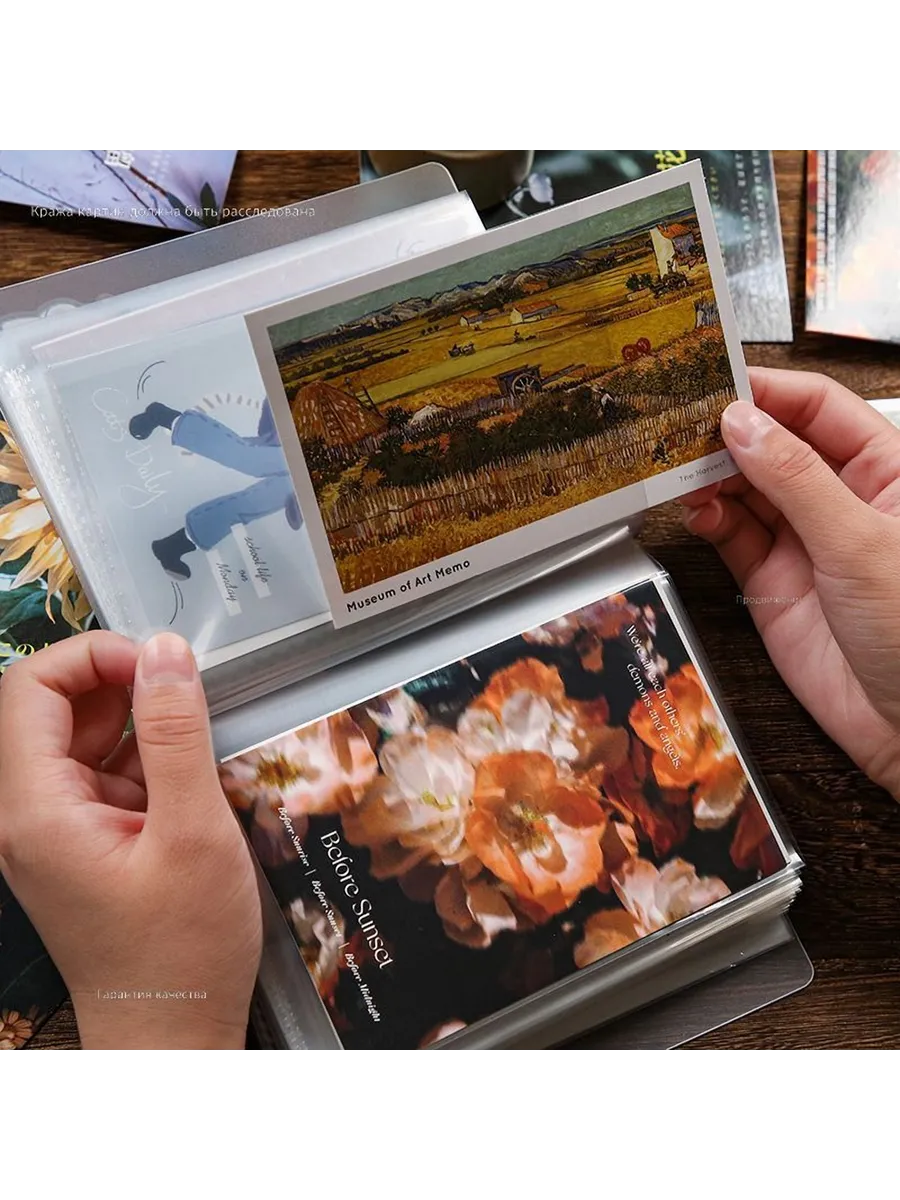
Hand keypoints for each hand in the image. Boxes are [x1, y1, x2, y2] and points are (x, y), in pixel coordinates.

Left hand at [0, 632, 261, 1050]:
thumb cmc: (181, 953)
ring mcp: (54, 830)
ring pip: (80, 738)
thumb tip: (164, 655)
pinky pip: (103, 774)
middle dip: (118, 684)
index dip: (91, 658)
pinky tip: (188, 778)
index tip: (154, 662)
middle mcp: (30, 816)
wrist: (174, 1035)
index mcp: (36, 812)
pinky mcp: (83, 842)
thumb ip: (175, 735)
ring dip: (136, 722)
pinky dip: (146, 760)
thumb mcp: (193, 832)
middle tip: (185, 693)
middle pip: (51, 709)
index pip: (29, 690)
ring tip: (195, 742)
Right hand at [681, 366, 899, 798]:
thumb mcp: (860, 540)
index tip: (717, 385)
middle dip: (729, 433)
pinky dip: (708, 518)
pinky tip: (695, 509)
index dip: (769, 391)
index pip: (819, 407)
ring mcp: (805, 541)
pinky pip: (731, 535)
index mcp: (887, 470)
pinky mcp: (772, 582)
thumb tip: (743, 423)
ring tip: (679, 470)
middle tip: (681, 429)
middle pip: (775, 444)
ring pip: (746, 488)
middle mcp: (842, 499)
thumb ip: (795, 479)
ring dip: (711, 476)